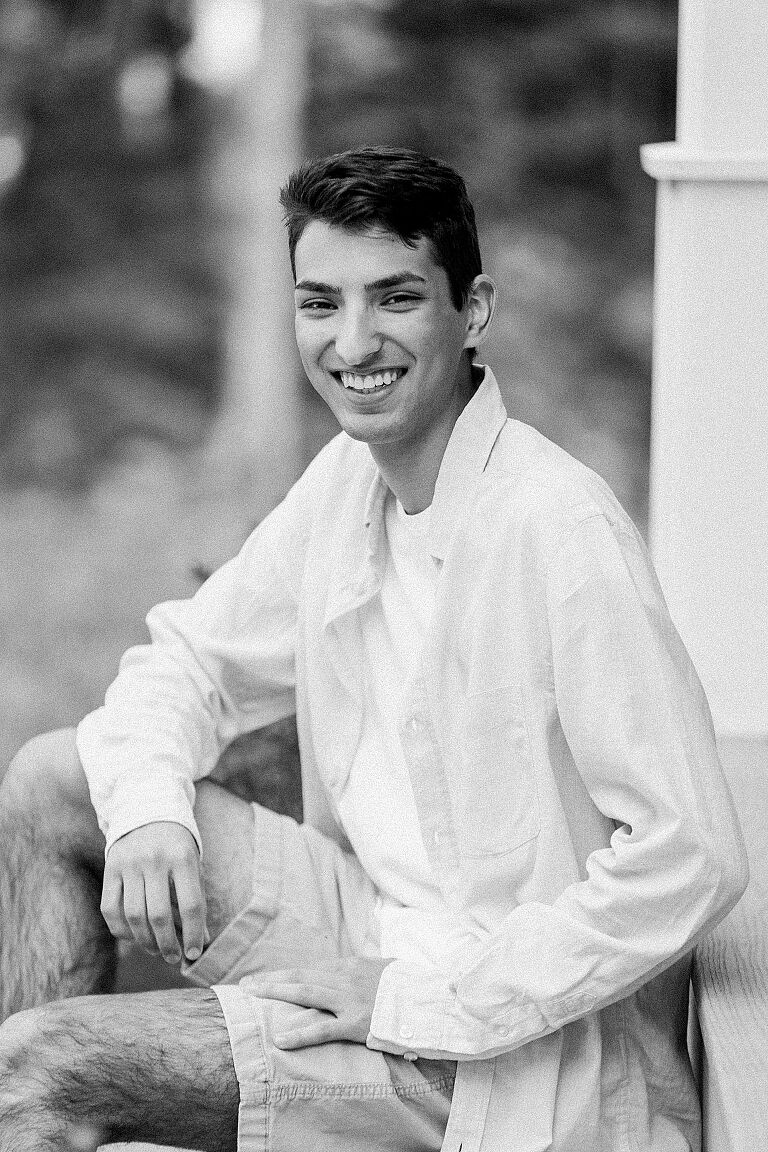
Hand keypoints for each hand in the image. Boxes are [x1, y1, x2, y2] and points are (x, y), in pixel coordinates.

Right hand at [101, 822, 207, 964]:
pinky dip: (122, 930)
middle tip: (174, 958)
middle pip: (159, 915)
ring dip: (145, 941)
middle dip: (168, 944)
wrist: (147, 810)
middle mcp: (154, 860)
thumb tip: (201, 940)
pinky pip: (111, 910)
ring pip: (134, 916)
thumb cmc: (176, 844)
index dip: (194, 934)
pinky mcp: (110, 868)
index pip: (191, 905)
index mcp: (182, 857)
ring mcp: (129, 864)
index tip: (195, 953)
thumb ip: (196, 899)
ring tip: (156, 950)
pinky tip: (134, 937)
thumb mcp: (193, 864)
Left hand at [242, 957, 393, 1048]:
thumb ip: (362, 972)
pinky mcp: (356, 1023)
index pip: (310, 970)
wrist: (430, 999)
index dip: (286, 975)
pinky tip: (280, 1039)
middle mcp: (345, 978)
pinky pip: (323, 1029)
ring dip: (275, 992)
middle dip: (271, 980)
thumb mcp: (382, 970)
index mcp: (351, 965)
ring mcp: (349, 1000)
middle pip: (300, 977)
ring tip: (252, 996)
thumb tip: (349, 972)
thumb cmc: (408, 987)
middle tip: (246, 985)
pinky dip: (300, 1033)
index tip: (265, 979)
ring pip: (305, 993)